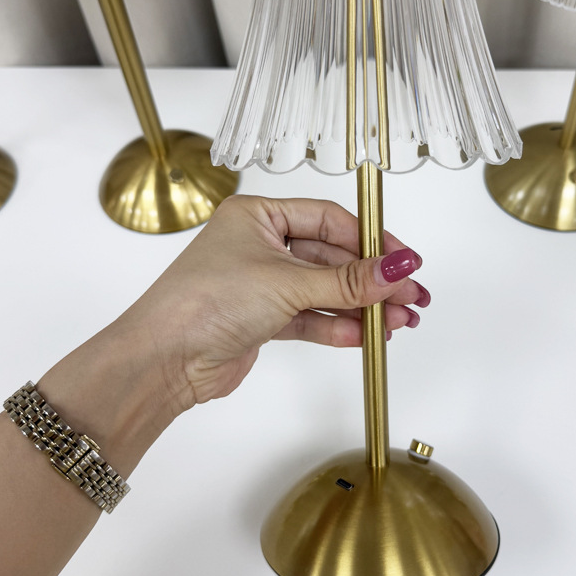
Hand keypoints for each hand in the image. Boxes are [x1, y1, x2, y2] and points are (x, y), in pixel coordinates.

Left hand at [128, 194, 428, 405]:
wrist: (164, 359)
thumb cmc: (206, 301)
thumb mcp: (287, 283)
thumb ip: (347, 280)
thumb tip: (398, 269)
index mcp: (258, 216)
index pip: (329, 220)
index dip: (371, 240)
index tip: (404, 262)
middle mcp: (260, 245)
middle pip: (332, 258)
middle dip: (372, 281)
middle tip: (411, 297)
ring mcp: (260, 284)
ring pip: (324, 291)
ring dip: (361, 308)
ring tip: (397, 323)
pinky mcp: (261, 320)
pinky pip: (310, 319)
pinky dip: (337, 327)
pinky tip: (366, 336)